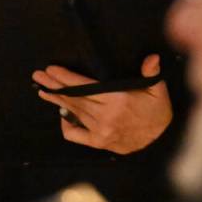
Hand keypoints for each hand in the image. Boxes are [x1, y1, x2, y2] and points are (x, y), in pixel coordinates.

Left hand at [32, 55, 171, 154]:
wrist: (162, 139)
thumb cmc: (157, 110)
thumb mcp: (157, 90)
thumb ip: (151, 73)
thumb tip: (151, 58)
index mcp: (117, 101)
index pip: (84, 87)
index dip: (66, 78)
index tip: (51, 69)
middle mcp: (106, 117)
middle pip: (73, 98)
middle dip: (54, 86)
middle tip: (38, 76)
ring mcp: (101, 132)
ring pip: (72, 113)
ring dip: (56, 101)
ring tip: (42, 90)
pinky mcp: (99, 143)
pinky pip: (75, 135)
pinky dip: (66, 125)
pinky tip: (61, 114)